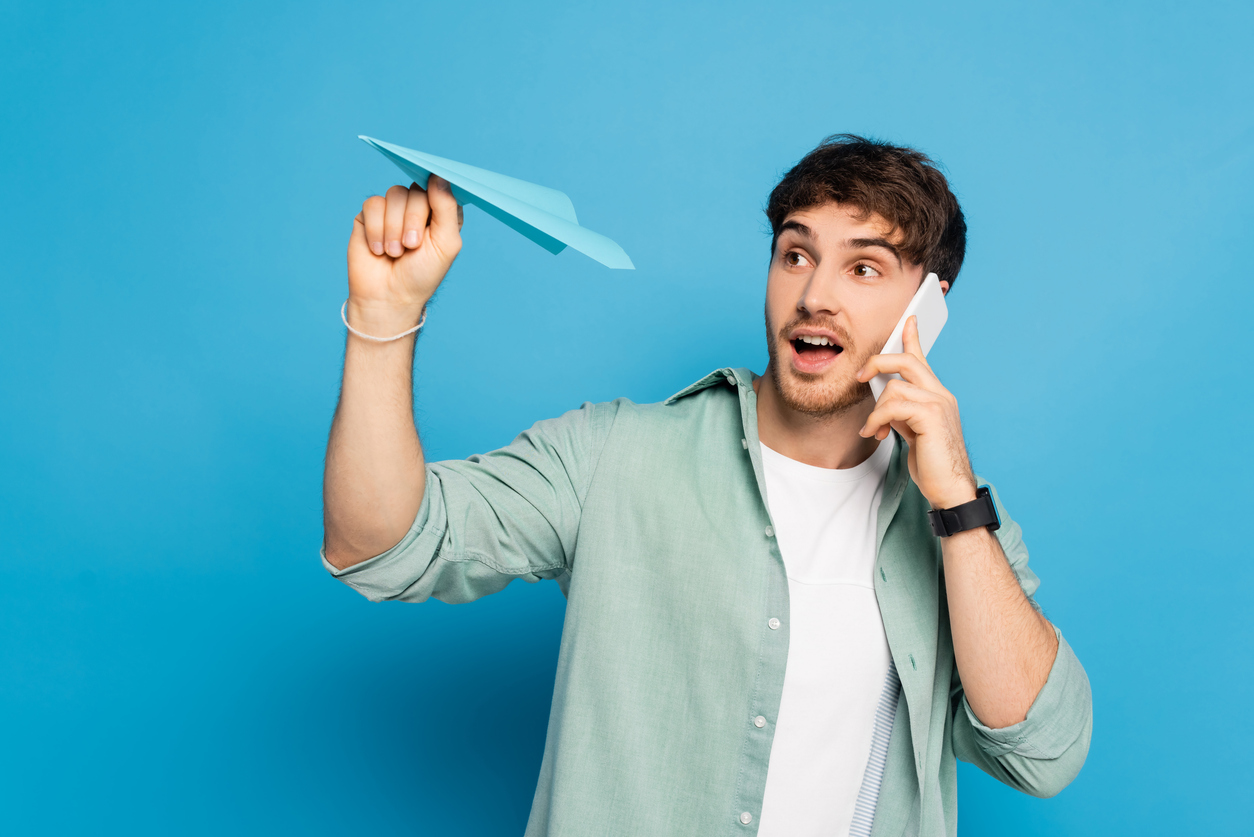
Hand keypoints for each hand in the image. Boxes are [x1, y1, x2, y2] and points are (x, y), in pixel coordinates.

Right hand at [345, 177, 463, 334]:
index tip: (435, 202)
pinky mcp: (370, 215)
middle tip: (411, 246)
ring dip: (394, 227)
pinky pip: (373, 204)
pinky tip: (378, 249)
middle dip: (413, 220)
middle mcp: (418, 207)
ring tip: (394, 252)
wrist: (388, 297)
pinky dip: (376, 229)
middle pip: (417, 190)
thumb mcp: (445, 244)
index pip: (442, 187)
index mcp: (441, 213)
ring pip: (394, 195)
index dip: (437, 192)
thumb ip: (446, 207)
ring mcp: (393, 210)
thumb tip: (438, 175)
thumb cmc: (421, 275)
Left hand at [855, 316, 975, 508]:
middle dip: (878, 363)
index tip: (908, 319)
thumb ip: (902, 411)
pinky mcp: (931, 416)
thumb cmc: (932, 463)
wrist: (950, 489)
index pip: (923, 359)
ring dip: (876, 410)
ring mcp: (938, 403)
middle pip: (906, 361)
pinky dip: (877, 419)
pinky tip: (876, 434)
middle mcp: (941, 394)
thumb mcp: (913, 431)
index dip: (913, 338)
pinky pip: (893, 405)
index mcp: (938, 395)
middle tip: (860, 376)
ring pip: (894, 388)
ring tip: (874, 429)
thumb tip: (883, 402)